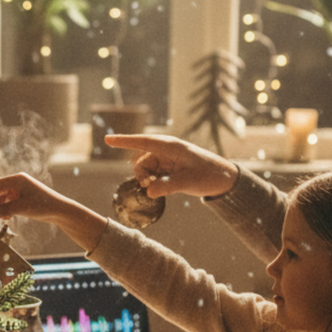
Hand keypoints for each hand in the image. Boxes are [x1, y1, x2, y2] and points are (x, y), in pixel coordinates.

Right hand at [0, 173, 107, 252]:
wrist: (60, 211)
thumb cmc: (42, 206)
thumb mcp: (20, 209)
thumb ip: (3, 211)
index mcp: (18, 179)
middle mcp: (19, 182)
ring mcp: (22, 189)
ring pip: (4, 197)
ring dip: (0, 207)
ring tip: (1, 218)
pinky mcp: (25, 197)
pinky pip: (10, 201)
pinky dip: (6, 208)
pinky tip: (8, 217)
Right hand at [101, 134, 237, 199]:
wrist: (224, 179)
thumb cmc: (210, 176)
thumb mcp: (189, 182)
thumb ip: (167, 187)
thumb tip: (148, 192)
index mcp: (171, 147)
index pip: (143, 142)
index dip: (124, 141)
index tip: (107, 140)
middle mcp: (166, 151)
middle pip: (141, 162)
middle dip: (142, 176)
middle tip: (152, 187)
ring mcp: (167, 160)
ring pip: (145, 170)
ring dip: (149, 181)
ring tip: (163, 189)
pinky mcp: (168, 168)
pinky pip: (153, 175)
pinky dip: (154, 183)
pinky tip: (165, 188)